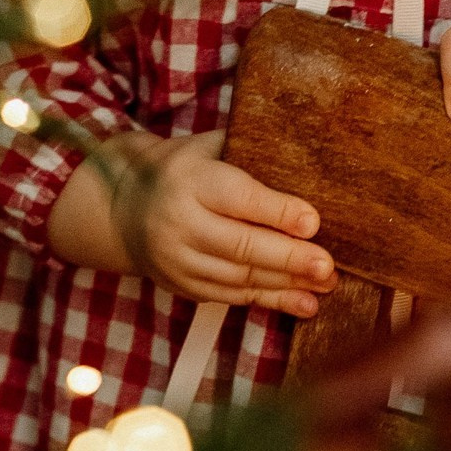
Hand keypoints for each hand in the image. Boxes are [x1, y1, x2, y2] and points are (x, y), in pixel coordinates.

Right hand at [99, 129, 335, 316]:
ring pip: (239, 276)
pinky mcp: (182, 286)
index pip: (237, 198)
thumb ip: (248, 149)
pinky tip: (304, 303)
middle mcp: (179, 223)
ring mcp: (177, 260)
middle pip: (240, 245)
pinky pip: (232, 296)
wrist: (123, 207)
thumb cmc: (182, 168)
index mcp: (188, 180)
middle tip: (327, 266)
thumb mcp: (205, 146)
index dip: (277, 211)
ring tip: (326, 284)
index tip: (313, 221)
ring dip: (287, 284)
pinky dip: (270, 300)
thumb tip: (307, 152)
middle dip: (289, 258)